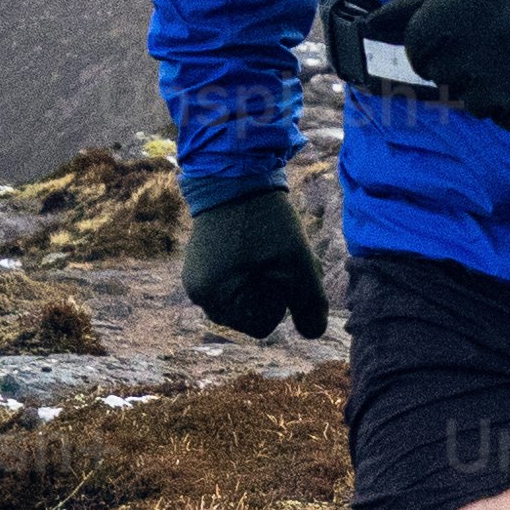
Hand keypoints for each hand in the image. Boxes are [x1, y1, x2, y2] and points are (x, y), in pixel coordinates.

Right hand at [176, 166, 328, 339]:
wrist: (235, 174)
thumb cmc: (265, 219)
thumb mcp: (297, 262)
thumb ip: (310, 304)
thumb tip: (313, 334)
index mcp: (214, 298)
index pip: (262, 325)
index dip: (280, 297)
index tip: (276, 265)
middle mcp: (198, 295)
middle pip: (250, 315)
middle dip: (270, 291)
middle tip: (275, 256)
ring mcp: (196, 281)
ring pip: (243, 300)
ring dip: (261, 281)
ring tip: (265, 249)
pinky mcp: (200, 266)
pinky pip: (232, 284)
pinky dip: (248, 271)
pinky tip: (252, 246)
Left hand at [359, 0, 509, 128]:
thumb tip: (372, 24)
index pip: (417, 42)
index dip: (429, 40)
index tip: (450, 36)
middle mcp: (488, 39)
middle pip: (440, 74)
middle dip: (457, 61)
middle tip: (491, 42)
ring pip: (470, 101)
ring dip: (487, 85)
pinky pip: (504, 120)